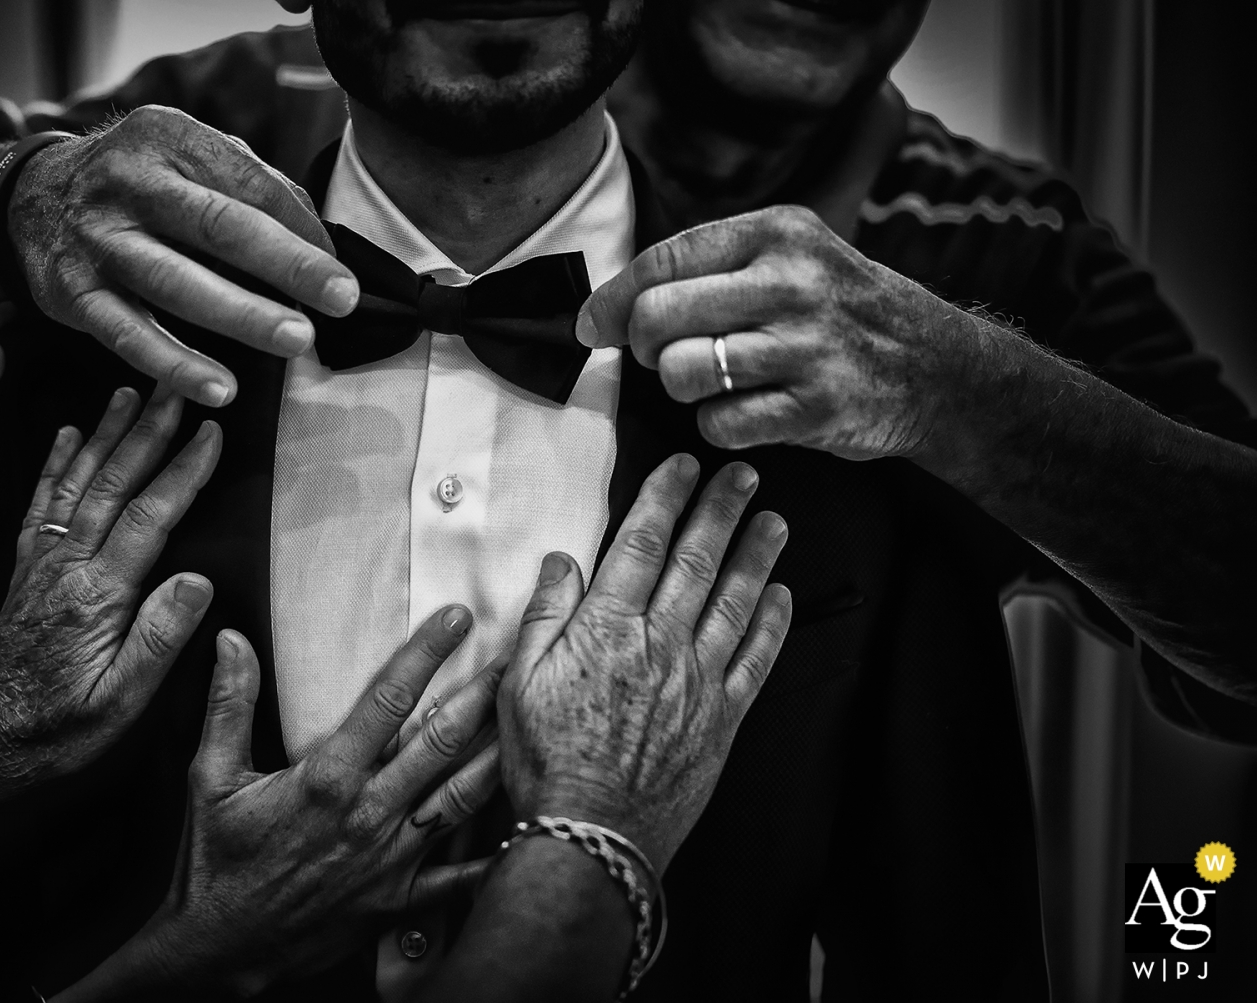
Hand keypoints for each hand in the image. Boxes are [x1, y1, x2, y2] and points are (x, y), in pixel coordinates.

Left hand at [0, 385, 222, 818]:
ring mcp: (42, 566)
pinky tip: (67, 435)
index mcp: (98, 597)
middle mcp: (67, 568)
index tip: (213, 429)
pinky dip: (56, 463)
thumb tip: (199, 578)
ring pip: (78, 482)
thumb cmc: (57, 736)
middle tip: (176, 384)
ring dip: (105, 433)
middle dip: (149, 429)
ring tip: (129, 391)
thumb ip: (160, 639)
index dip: (184, 470)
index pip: (151, 517)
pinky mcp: (26, 573)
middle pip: (113, 482)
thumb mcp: (121, 706)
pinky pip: (42, 504)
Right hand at [6, 106, 360, 406]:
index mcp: (168, 137)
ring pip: (175, 282)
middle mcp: (127, 182)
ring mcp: (97, 239)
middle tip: (342, 299)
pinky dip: (176, 364)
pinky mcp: (72, 293)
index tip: (342, 272)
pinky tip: (220, 389)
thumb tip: (320, 243)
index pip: (249, 184)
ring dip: (241, 315)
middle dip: (286, 264)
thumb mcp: (185, 159)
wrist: (29, 199)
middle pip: (218, 226)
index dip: (301, 230)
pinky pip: (129, 334)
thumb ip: (249, 188)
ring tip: (297, 341)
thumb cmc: (139, 185)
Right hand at [62, 608, 502, 999]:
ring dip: (498, 755)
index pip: (388, 699)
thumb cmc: (214, 864)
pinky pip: (460, 878)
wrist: (219, 951)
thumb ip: (228, 704)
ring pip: (462, 798)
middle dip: (484, 694)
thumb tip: (230, 639)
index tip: (457, 616)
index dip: (426, 653)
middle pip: (442, 741)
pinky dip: (496, 854)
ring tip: (531, 721)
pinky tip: (529, 827)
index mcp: (327, 777)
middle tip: (521, 657)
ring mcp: (391, 859)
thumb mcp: (210, 777)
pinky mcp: (399, 900)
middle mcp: (369, 813)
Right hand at [501, 454, 790, 874]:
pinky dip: (772, 624)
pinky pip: (755, 660)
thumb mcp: (518, 683)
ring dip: (757, 555)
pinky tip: (781, 596)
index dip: (664, 497)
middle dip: (721, 510)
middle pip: (696, 560)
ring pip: (735, 601)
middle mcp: (659, 644)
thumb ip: (544, 616)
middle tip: (742, 474)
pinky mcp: (722, 718)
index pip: (641, 544)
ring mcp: (697, 680)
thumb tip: (561, 561)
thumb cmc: (547, 761)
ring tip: (774, 519)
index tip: (682, 466)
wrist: (593, 834)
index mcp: (606, 629)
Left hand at [579, 204, 970, 459]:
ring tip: (709, 381)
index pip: (663, 260)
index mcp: (778, 232)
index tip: (592, 324)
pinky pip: (718, 423)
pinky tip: (745, 411)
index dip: (613, 299)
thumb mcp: (794, 257)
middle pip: (658, 316)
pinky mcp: (815, 407)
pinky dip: (717, 424)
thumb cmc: (843, 312)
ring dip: (680, 386)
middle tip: (657, 356)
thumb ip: (713, 268)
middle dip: (641, 345)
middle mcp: (792, 282)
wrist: (940, 369)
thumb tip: (612, 303)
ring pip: (681, 372)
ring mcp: (806, 346)